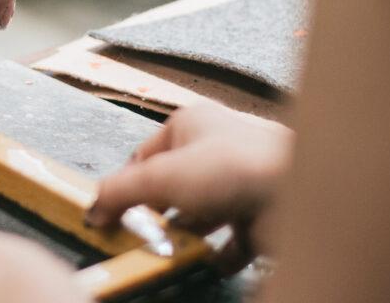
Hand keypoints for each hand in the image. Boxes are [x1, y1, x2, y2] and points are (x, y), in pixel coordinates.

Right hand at [86, 102, 292, 271]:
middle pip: (172, 188)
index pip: (143, 156)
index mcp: (191, 125)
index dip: (125, 186)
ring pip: (201, 215)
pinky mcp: (258, 214)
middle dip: (157, 216)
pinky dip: (219, 255)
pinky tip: (210, 263)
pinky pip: (232, 240)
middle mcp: (216, 150)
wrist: (297, 193)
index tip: (110, 215)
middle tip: (140, 239)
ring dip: (186, 237)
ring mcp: (239, 183)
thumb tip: (92, 210)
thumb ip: (119, 192)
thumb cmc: (235, 167)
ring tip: (171, 253)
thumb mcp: (160, 176)